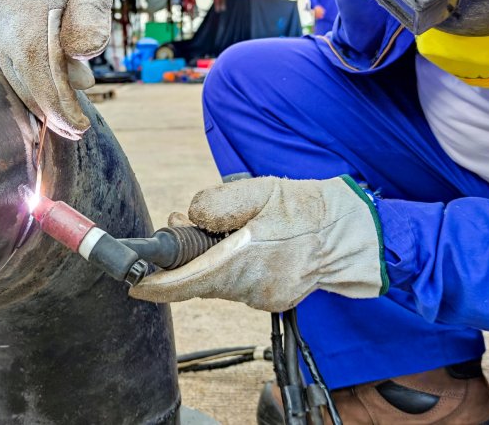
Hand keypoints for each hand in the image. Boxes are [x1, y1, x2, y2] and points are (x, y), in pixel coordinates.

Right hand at [0, 0, 114, 139]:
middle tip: (70, 126)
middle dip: (45, 103)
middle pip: (17, 71)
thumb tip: (81, 51)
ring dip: (31, 83)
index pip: (37, 68)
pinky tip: (38, 71)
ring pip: (3, 60)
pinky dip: (14, 62)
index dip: (56, 104)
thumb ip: (91, 13)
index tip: (75, 127)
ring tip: (62, 98)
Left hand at [130, 176, 386, 311]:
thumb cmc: (307, 209)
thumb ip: (220, 202)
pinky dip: (230, 266)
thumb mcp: (261, 190)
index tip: (135, 283)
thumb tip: (190, 216)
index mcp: (246, 261)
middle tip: (183, 222)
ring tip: (221, 227)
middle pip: (200, 281)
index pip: (188, 282)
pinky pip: (239, 285)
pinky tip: (242, 243)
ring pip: (219, 282)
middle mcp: (252, 287)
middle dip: (184, 259)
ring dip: (208, 260)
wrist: (353, 235)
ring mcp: (264, 297)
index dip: (157, 285)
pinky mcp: (274, 298)